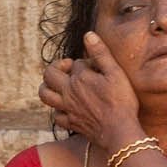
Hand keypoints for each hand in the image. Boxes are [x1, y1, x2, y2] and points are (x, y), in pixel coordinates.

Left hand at [38, 32, 143, 147]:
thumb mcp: (115, 73)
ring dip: (48, 87)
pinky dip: (58, 109)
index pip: (76, 64)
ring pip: (45, 95)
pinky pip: (56, 115)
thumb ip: (101, 53)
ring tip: (60, 85)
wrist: (119, 132)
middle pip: (49, 75)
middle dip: (56, 68)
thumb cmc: (121, 102)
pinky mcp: (70, 123)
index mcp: (79, 78)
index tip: (98, 68)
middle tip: (70, 69)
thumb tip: (88, 34)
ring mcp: (67, 109)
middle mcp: (68, 93)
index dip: (87, 63)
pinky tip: (67, 107)